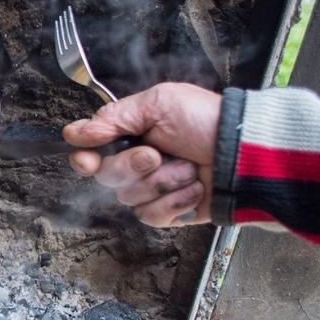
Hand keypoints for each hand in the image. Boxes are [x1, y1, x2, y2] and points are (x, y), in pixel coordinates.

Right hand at [62, 82, 220, 226]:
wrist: (245, 154)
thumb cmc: (207, 122)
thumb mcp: (158, 104)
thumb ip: (112, 117)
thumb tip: (74, 132)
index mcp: (131, 135)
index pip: (89, 153)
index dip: (85, 159)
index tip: (89, 160)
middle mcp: (137, 162)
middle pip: (106, 177)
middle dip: (131, 166)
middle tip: (157, 154)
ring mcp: (152, 189)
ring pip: (129, 197)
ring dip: (163, 181)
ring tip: (189, 168)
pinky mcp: (168, 211)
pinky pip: (150, 215)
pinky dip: (175, 201)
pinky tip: (194, 188)